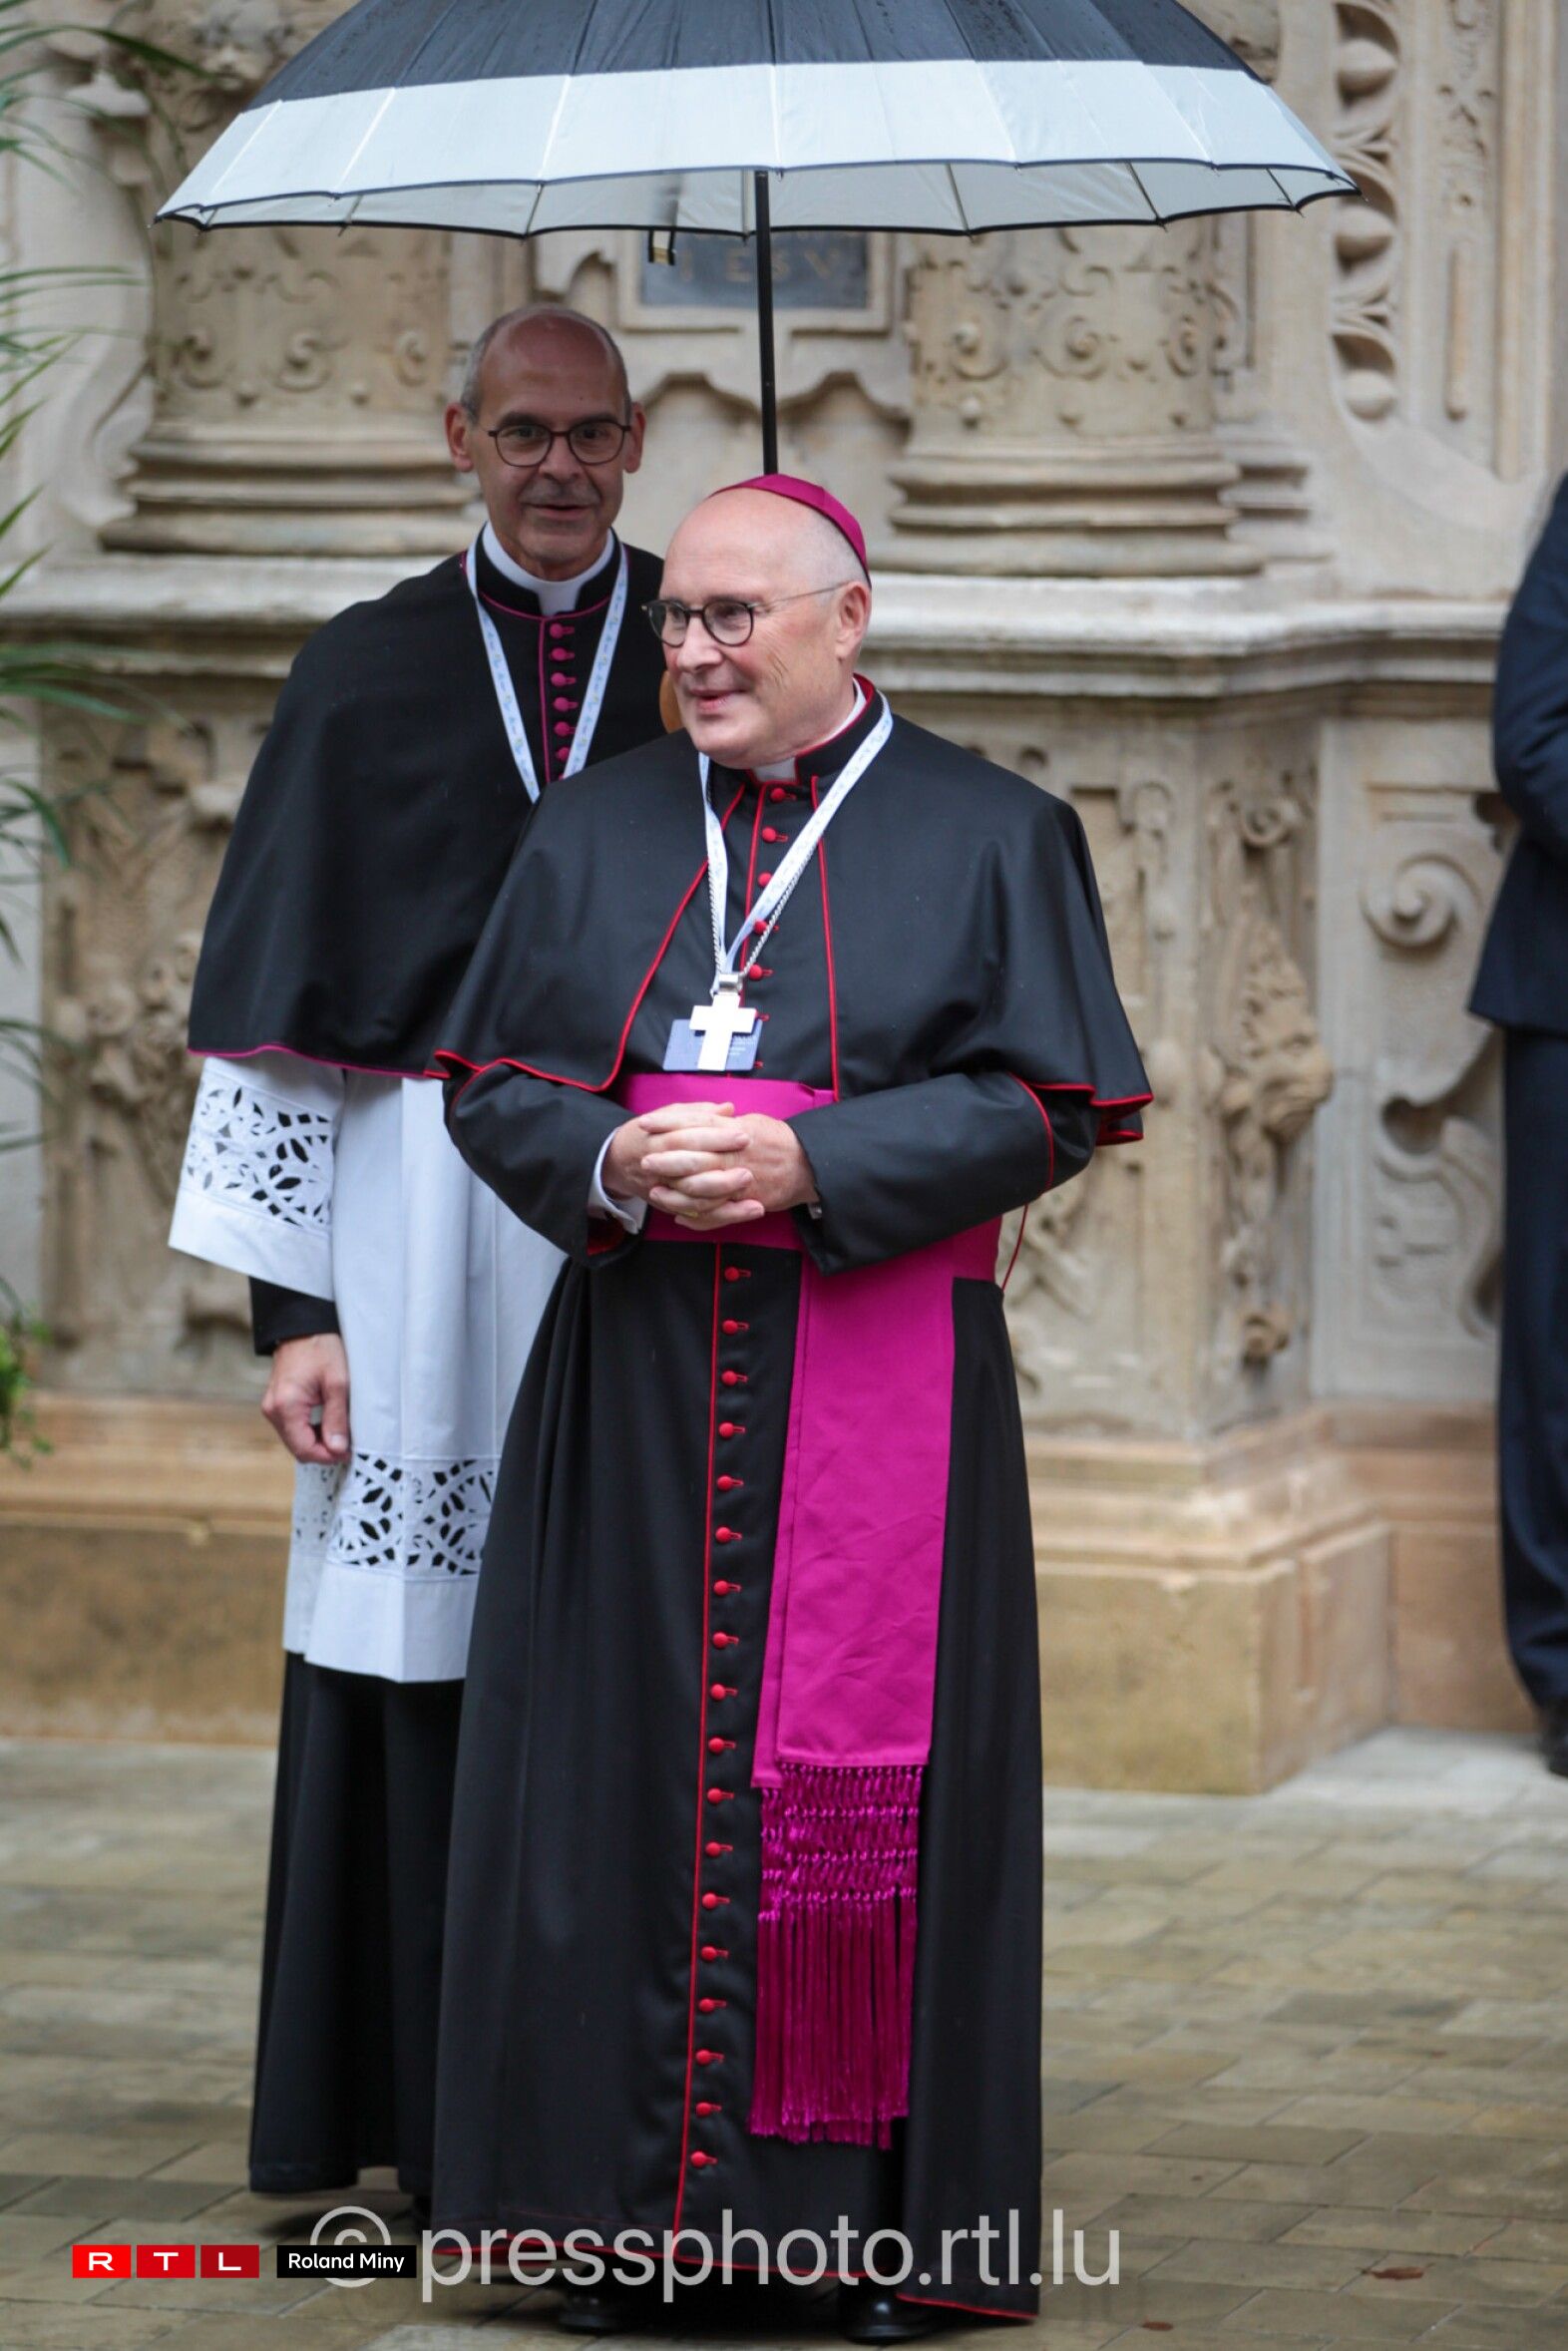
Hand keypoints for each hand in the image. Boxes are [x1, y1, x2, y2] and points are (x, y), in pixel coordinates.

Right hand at [262, 1332, 350, 1465]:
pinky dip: (310, 1430)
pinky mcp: (276, 1403)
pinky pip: (293, 1427)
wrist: (303, 1325)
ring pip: (296, 1439)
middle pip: (298, 1447)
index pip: (304, 1449)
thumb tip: (337, 1448)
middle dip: (323, 1450)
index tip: (348, 1451)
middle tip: (348, 1442)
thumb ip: (337, 1418)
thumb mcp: (338, 1383)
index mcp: (286, 1406)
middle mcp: (273, 1410)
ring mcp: (272, 1407)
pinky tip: (328, 1421)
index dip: (328, 1456)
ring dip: (318, 1441)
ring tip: (341, 1430)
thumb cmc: (321, 1348)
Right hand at [602, 1101, 751, 1213]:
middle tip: (749, 1165)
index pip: (688, 1135)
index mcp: (658, 1137)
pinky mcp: (670, 1205)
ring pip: (692, 1196)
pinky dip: (721, 1214)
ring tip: (749, 1186)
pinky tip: (746, 1209)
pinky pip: (696, 1214)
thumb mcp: (668, 1116)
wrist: (618, 1161)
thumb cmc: (650, 1134)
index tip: (743, 1135)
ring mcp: (663, 1188)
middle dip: (721, 1167)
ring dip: (722, 1193)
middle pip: (689, 1166)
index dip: (716, 1136)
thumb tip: (729, 1108)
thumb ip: (698, 1113)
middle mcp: (658, 1164)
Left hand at [649, 1110, 817, 1231]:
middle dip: (665, 1159)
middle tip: (643, 1160)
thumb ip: (725, 1122)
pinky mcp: (745, 1201)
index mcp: (733, 1129)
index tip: (644, 1123)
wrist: (809, 1165)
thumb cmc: (780, 1141)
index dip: (667, 1123)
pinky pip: (716, 1212)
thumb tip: (705, 1116)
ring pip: (700, 1187)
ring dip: (675, 1191)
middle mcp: (734, 1153)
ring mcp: (739, 1179)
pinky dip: (696, 1216)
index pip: (693, 1122)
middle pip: (692, 1155)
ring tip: (655, 1191)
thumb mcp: (753, 1122)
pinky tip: (678, 1216)